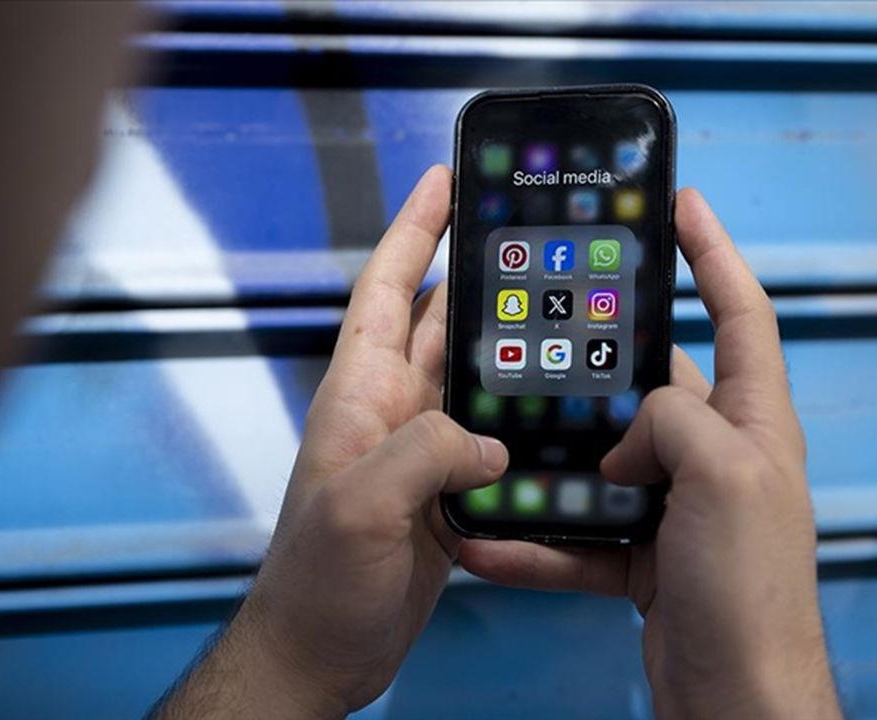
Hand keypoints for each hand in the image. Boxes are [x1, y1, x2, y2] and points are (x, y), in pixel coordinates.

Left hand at [156, 166, 506, 717]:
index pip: (388, 294)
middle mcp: (389, 413)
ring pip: (470, 379)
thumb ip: (422, 453)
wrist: (319, 653)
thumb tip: (487, 438)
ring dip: (508, 346)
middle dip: (477, 276)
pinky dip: (518, 418)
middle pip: (439, 325)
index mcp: (359, 396)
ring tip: (559, 311)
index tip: (441, 182)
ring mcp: (418, 453)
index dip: (413, 234)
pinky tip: (555, 410)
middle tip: (526, 237)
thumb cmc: (316, 583)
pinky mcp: (443, 494)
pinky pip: (487, 438)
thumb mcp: (361, 506)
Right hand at [458, 189, 840, 718]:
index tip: (680, 205)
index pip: (741, 312)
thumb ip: (675, 421)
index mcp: (754, 422)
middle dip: (600, 368)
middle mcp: (718, 457)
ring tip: (499, 442)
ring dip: (553, 461)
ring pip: (605, 463)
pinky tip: (490, 541)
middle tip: (547, 336)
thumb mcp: (724, 477)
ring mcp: (681, 509)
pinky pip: (581, 535)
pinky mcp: (646, 558)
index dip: (713, 253)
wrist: (737, 699)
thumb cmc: (752, 590)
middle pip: (655, 387)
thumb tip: (626, 437)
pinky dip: (539, 539)